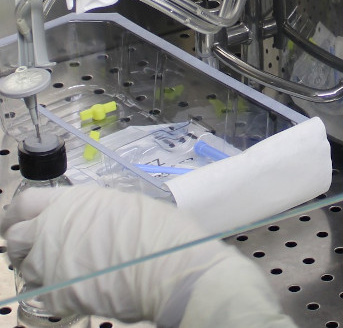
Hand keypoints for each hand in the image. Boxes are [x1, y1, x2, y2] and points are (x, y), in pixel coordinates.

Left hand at [1, 185, 294, 327]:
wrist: (171, 270)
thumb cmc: (163, 232)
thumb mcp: (131, 205)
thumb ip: (99, 211)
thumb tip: (94, 220)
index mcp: (74, 202)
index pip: (26, 203)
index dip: (23, 213)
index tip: (26, 220)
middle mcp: (54, 229)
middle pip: (14, 236)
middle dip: (24, 242)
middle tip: (40, 248)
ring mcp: (51, 264)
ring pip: (26, 267)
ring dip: (39, 268)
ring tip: (63, 271)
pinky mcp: (58, 295)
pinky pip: (44, 295)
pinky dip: (56, 294)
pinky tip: (78, 290)